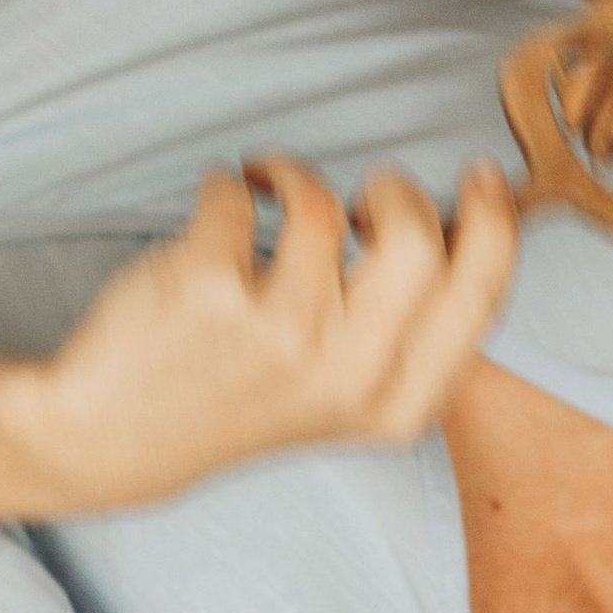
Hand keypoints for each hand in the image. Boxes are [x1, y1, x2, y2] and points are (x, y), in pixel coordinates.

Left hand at [36, 157, 516, 508]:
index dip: (492, 220)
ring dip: (292, 173)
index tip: (479, 177)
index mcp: (396, 405)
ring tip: (270, 190)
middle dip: (394, 190)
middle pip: (419, 241)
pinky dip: (226, 184)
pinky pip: (238, 193)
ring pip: (324, 204)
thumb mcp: (348, 395)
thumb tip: (463, 225)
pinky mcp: (210, 294)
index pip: (481, 297)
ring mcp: (277, 336)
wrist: (120, 439)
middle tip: (362, 195)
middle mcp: (345, 378)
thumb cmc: (243, 395)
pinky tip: (216, 214)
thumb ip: (409, 330)